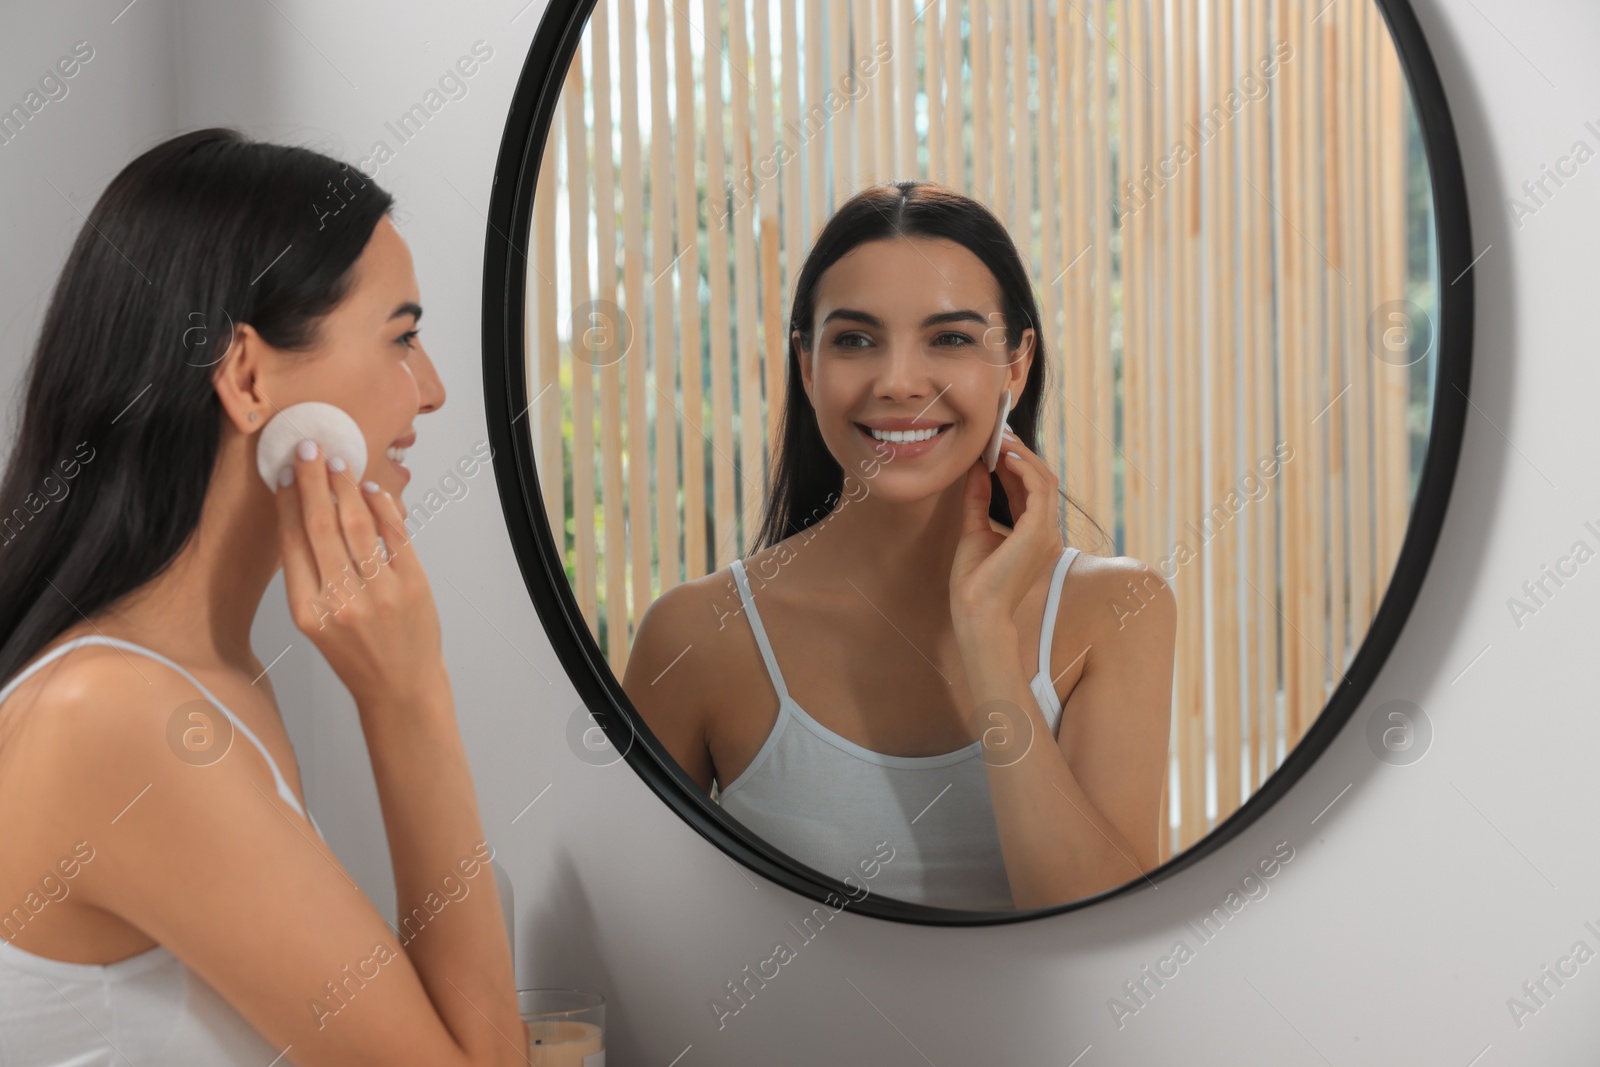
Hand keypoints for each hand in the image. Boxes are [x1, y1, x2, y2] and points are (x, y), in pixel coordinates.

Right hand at [276, 441, 446, 706]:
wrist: (400, 688)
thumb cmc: (357, 654)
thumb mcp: (318, 622)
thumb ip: (311, 574)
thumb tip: (307, 512)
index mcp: (308, 610)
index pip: (293, 542)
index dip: (288, 502)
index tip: (286, 473)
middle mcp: (340, 600)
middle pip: (321, 525)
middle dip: (313, 481)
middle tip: (308, 449)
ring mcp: (379, 593)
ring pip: (357, 525)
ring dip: (346, 487)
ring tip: (338, 464)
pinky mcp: (413, 586)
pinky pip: (395, 535)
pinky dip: (383, 507)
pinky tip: (372, 490)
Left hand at [950, 426, 1064, 630]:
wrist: (975, 611)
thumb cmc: (975, 581)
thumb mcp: (974, 529)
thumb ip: (978, 499)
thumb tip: (977, 468)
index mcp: (1035, 534)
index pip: (1032, 489)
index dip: (1016, 463)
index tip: (997, 443)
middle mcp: (1046, 533)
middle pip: (1042, 480)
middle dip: (1021, 454)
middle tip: (999, 433)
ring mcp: (1046, 533)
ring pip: (1044, 481)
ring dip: (1022, 456)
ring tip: (1000, 440)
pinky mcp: (1038, 533)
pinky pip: (1039, 491)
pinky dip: (1024, 470)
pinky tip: (1005, 458)